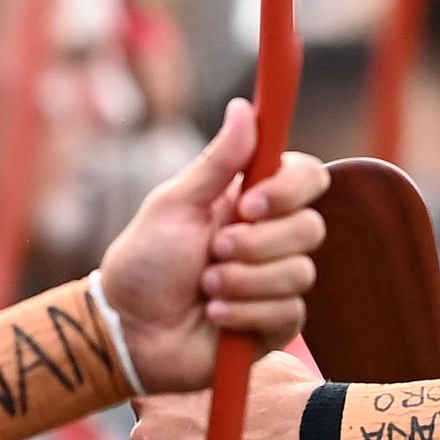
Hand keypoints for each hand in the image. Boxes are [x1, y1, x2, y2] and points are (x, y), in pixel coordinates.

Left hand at [98, 100, 327, 391]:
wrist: (129, 332)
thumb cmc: (145, 263)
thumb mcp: (174, 204)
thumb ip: (217, 161)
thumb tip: (243, 107)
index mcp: (250, 200)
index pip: (306, 177)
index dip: (289, 189)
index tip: (250, 203)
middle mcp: (270, 237)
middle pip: (310, 227)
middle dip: (257, 244)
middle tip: (214, 252)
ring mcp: (276, 281)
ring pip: (299, 273)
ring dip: (243, 281)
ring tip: (205, 287)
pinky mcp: (276, 323)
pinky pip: (289, 312)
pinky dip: (244, 313)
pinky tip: (215, 316)